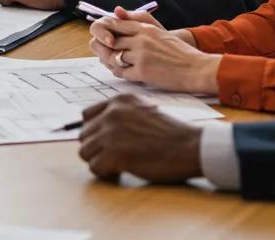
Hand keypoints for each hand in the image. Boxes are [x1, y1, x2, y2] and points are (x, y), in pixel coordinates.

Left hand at [78, 94, 203, 182]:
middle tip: (115, 157)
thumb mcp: (144, 110)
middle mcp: (111, 114)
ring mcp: (111, 133)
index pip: (87, 116)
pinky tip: (120, 172)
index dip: (95, 132)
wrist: (191, 146)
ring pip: (85, 152)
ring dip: (99, 161)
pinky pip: (94, 167)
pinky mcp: (115, 154)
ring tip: (117, 165)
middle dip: (97, 148)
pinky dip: (105, 173)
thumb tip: (99, 130)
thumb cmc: (172, 133)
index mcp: (118, 101)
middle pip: (84, 135)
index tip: (106, 142)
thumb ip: (122, 115)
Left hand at [89, 14, 219, 94]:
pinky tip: (124, 72)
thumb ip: (139, 22)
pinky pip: (122, 72)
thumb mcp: (160, 32)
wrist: (196, 68)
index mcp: (145, 29)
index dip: (106, 31)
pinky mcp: (143, 72)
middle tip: (105, 52)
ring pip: (114, 57)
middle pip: (111, 41)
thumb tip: (116, 10)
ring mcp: (141, 56)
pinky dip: (120, 73)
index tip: (104, 37)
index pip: (115, 24)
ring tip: (115, 63)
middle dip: (106, 48)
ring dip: (112, 61)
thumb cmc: (179, 51)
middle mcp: (141, 40)